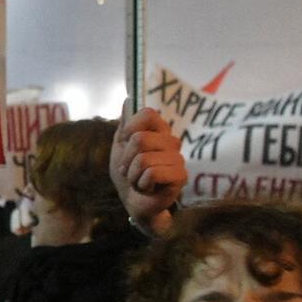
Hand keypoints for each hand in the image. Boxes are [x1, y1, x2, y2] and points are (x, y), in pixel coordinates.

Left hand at [111, 103, 186, 233]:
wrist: (134, 202)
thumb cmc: (128, 173)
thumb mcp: (120, 146)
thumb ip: (125, 124)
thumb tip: (128, 99)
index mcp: (159, 130)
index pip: (147, 114)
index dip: (130, 129)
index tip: (124, 144)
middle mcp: (171, 141)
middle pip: (140, 139)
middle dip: (127, 159)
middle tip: (130, 170)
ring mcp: (178, 158)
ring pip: (144, 158)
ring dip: (133, 175)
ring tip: (139, 180)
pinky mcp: (180, 176)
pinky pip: (153, 173)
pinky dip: (142, 183)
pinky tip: (148, 188)